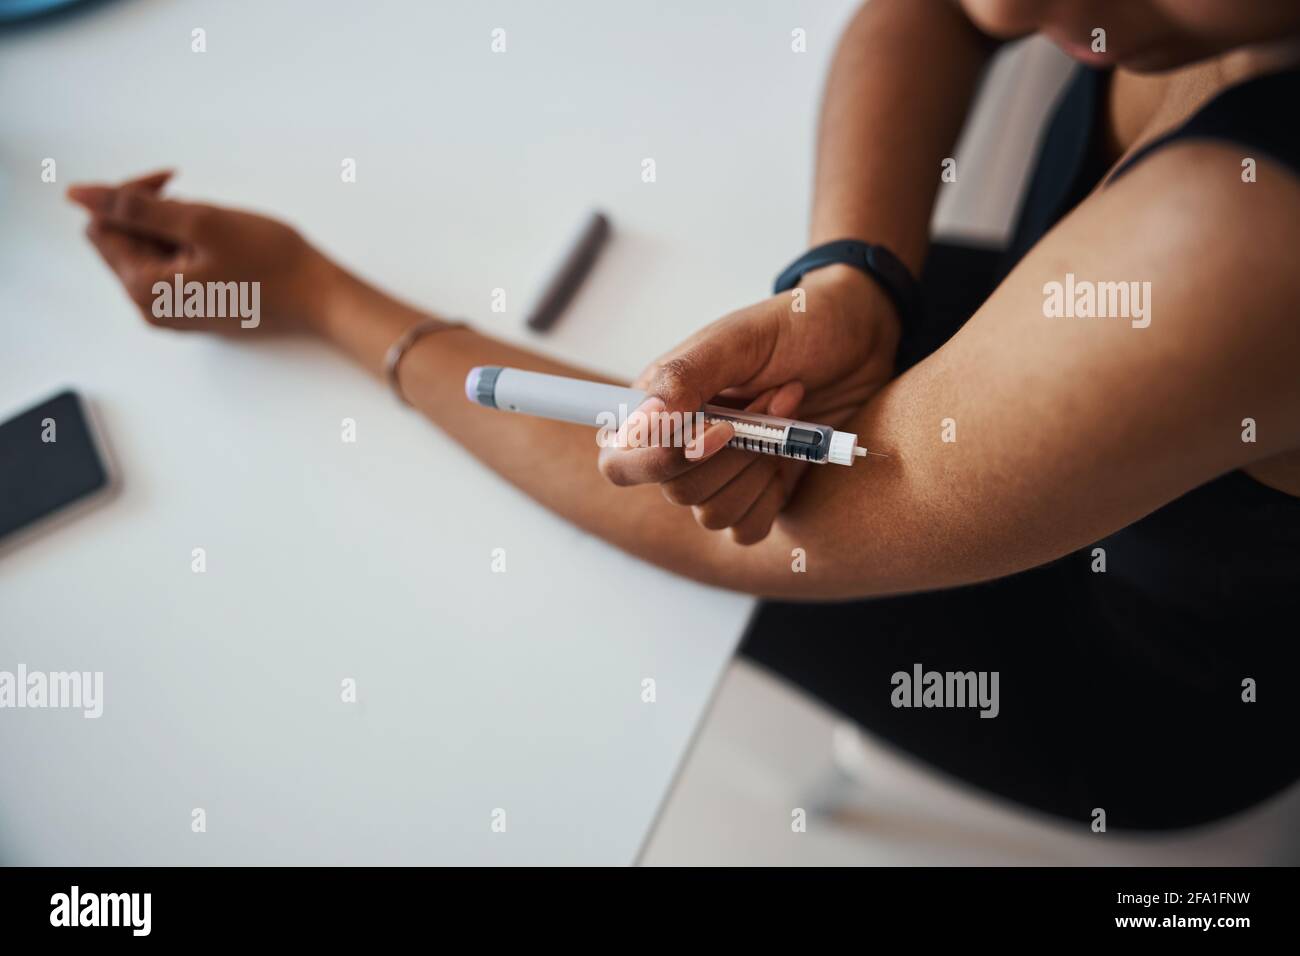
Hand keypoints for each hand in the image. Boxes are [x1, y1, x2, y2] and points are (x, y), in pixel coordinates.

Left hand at [67, 170, 331, 333]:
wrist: (320, 298)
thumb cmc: (271, 262)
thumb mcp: (202, 222)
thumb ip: (135, 206)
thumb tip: (79, 195)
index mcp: (144, 289)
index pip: (103, 226)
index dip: (131, 195)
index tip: (175, 183)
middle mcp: (150, 308)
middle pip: (124, 240)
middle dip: (155, 213)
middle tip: (201, 206)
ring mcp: (174, 313)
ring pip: (151, 251)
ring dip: (175, 228)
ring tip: (217, 230)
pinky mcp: (196, 309)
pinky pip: (174, 267)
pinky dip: (190, 246)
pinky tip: (223, 246)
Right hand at [598, 264, 900, 543]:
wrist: (860, 340)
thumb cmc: (795, 328)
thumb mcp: (738, 339)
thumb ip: (683, 379)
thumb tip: (639, 426)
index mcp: (660, 407)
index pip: (620, 462)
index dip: (658, 461)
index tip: (719, 431)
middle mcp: (682, 447)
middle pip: (676, 491)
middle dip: (735, 451)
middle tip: (775, 400)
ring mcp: (721, 475)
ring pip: (712, 513)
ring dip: (759, 467)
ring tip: (788, 417)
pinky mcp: (758, 495)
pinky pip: (746, 528)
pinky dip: (772, 497)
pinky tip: (791, 456)